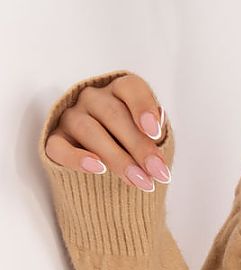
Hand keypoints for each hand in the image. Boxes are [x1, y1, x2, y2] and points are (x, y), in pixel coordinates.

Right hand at [44, 73, 169, 191]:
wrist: (109, 172)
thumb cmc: (135, 146)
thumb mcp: (151, 138)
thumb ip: (153, 132)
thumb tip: (155, 129)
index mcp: (119, 90)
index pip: (130, 88)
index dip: (143, 108)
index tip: (156, 133)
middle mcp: (93, 98)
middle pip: (113, 114)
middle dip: (139, 146)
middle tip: (157, 172)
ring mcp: (71, 118)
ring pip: (88, 130)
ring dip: (117, 158)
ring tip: (138, 180)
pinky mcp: (54, 140)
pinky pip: (59, 147)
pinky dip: (77, 158)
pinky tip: (98, 168)